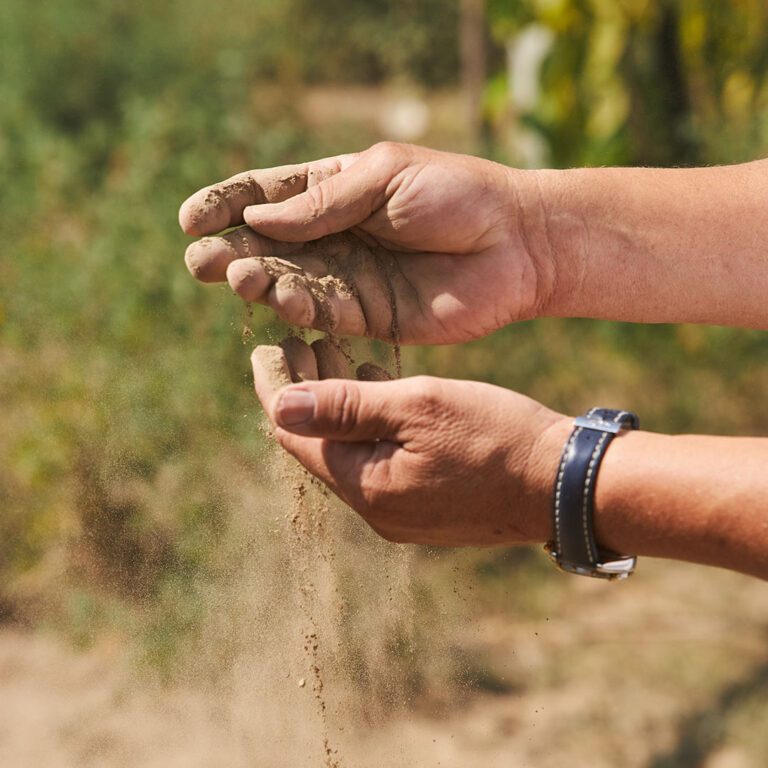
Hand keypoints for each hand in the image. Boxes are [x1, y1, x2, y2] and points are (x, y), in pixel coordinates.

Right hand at [179, 142, 549, 344]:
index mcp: (334, 191)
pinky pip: (323, 314)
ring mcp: (349, 278)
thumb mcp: (385, 178)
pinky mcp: (368, 315)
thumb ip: (323, 203)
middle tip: (201, 263)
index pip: (265, 196)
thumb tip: (257, 218)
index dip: (225, 206)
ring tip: (238, 278)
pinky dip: (299, 309)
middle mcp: (333, 236)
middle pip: (267, 246)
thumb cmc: (457, 194)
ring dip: (258, 283)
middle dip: (230, 253)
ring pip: (288, 283)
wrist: (515, 242)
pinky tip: (279, 299)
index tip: (190, 218)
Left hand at [250, 338, 567, 545]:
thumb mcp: (418, 405)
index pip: (295, 435)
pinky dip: (370, 428)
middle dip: (307, 394)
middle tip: (302, 343)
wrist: (566, 485)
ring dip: (340, 409)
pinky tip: (379, 393)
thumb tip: (278, 406)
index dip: (275, 390)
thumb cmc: (496, 434)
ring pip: (351, 454)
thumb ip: (346, 406)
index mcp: (365, 485)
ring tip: (336, 357)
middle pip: (320, 447)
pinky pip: (380, 466)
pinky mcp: (428, 510)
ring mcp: (403, 514)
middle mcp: (376, 509)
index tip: (267, 349)